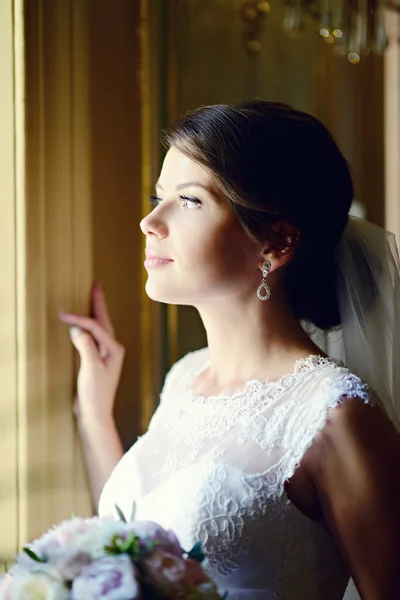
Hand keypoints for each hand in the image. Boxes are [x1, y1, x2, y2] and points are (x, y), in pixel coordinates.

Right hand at [59, 283, 124, 425]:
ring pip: (101, 328)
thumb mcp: (91, 368)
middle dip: (99, 303)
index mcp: (114, 349)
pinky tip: (85, 326)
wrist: (96, 414)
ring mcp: (107, 355)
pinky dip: (89, 327)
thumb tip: (77, 329)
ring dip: (96, 313)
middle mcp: (113, 349)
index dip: (79, 320)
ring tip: (94, 298)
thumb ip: (86, 346)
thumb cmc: (95, 393)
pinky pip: (95, 337)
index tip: (62, 316)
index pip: (95, 327)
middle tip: (96, 286)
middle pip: (104, 321)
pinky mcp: (99, 361)